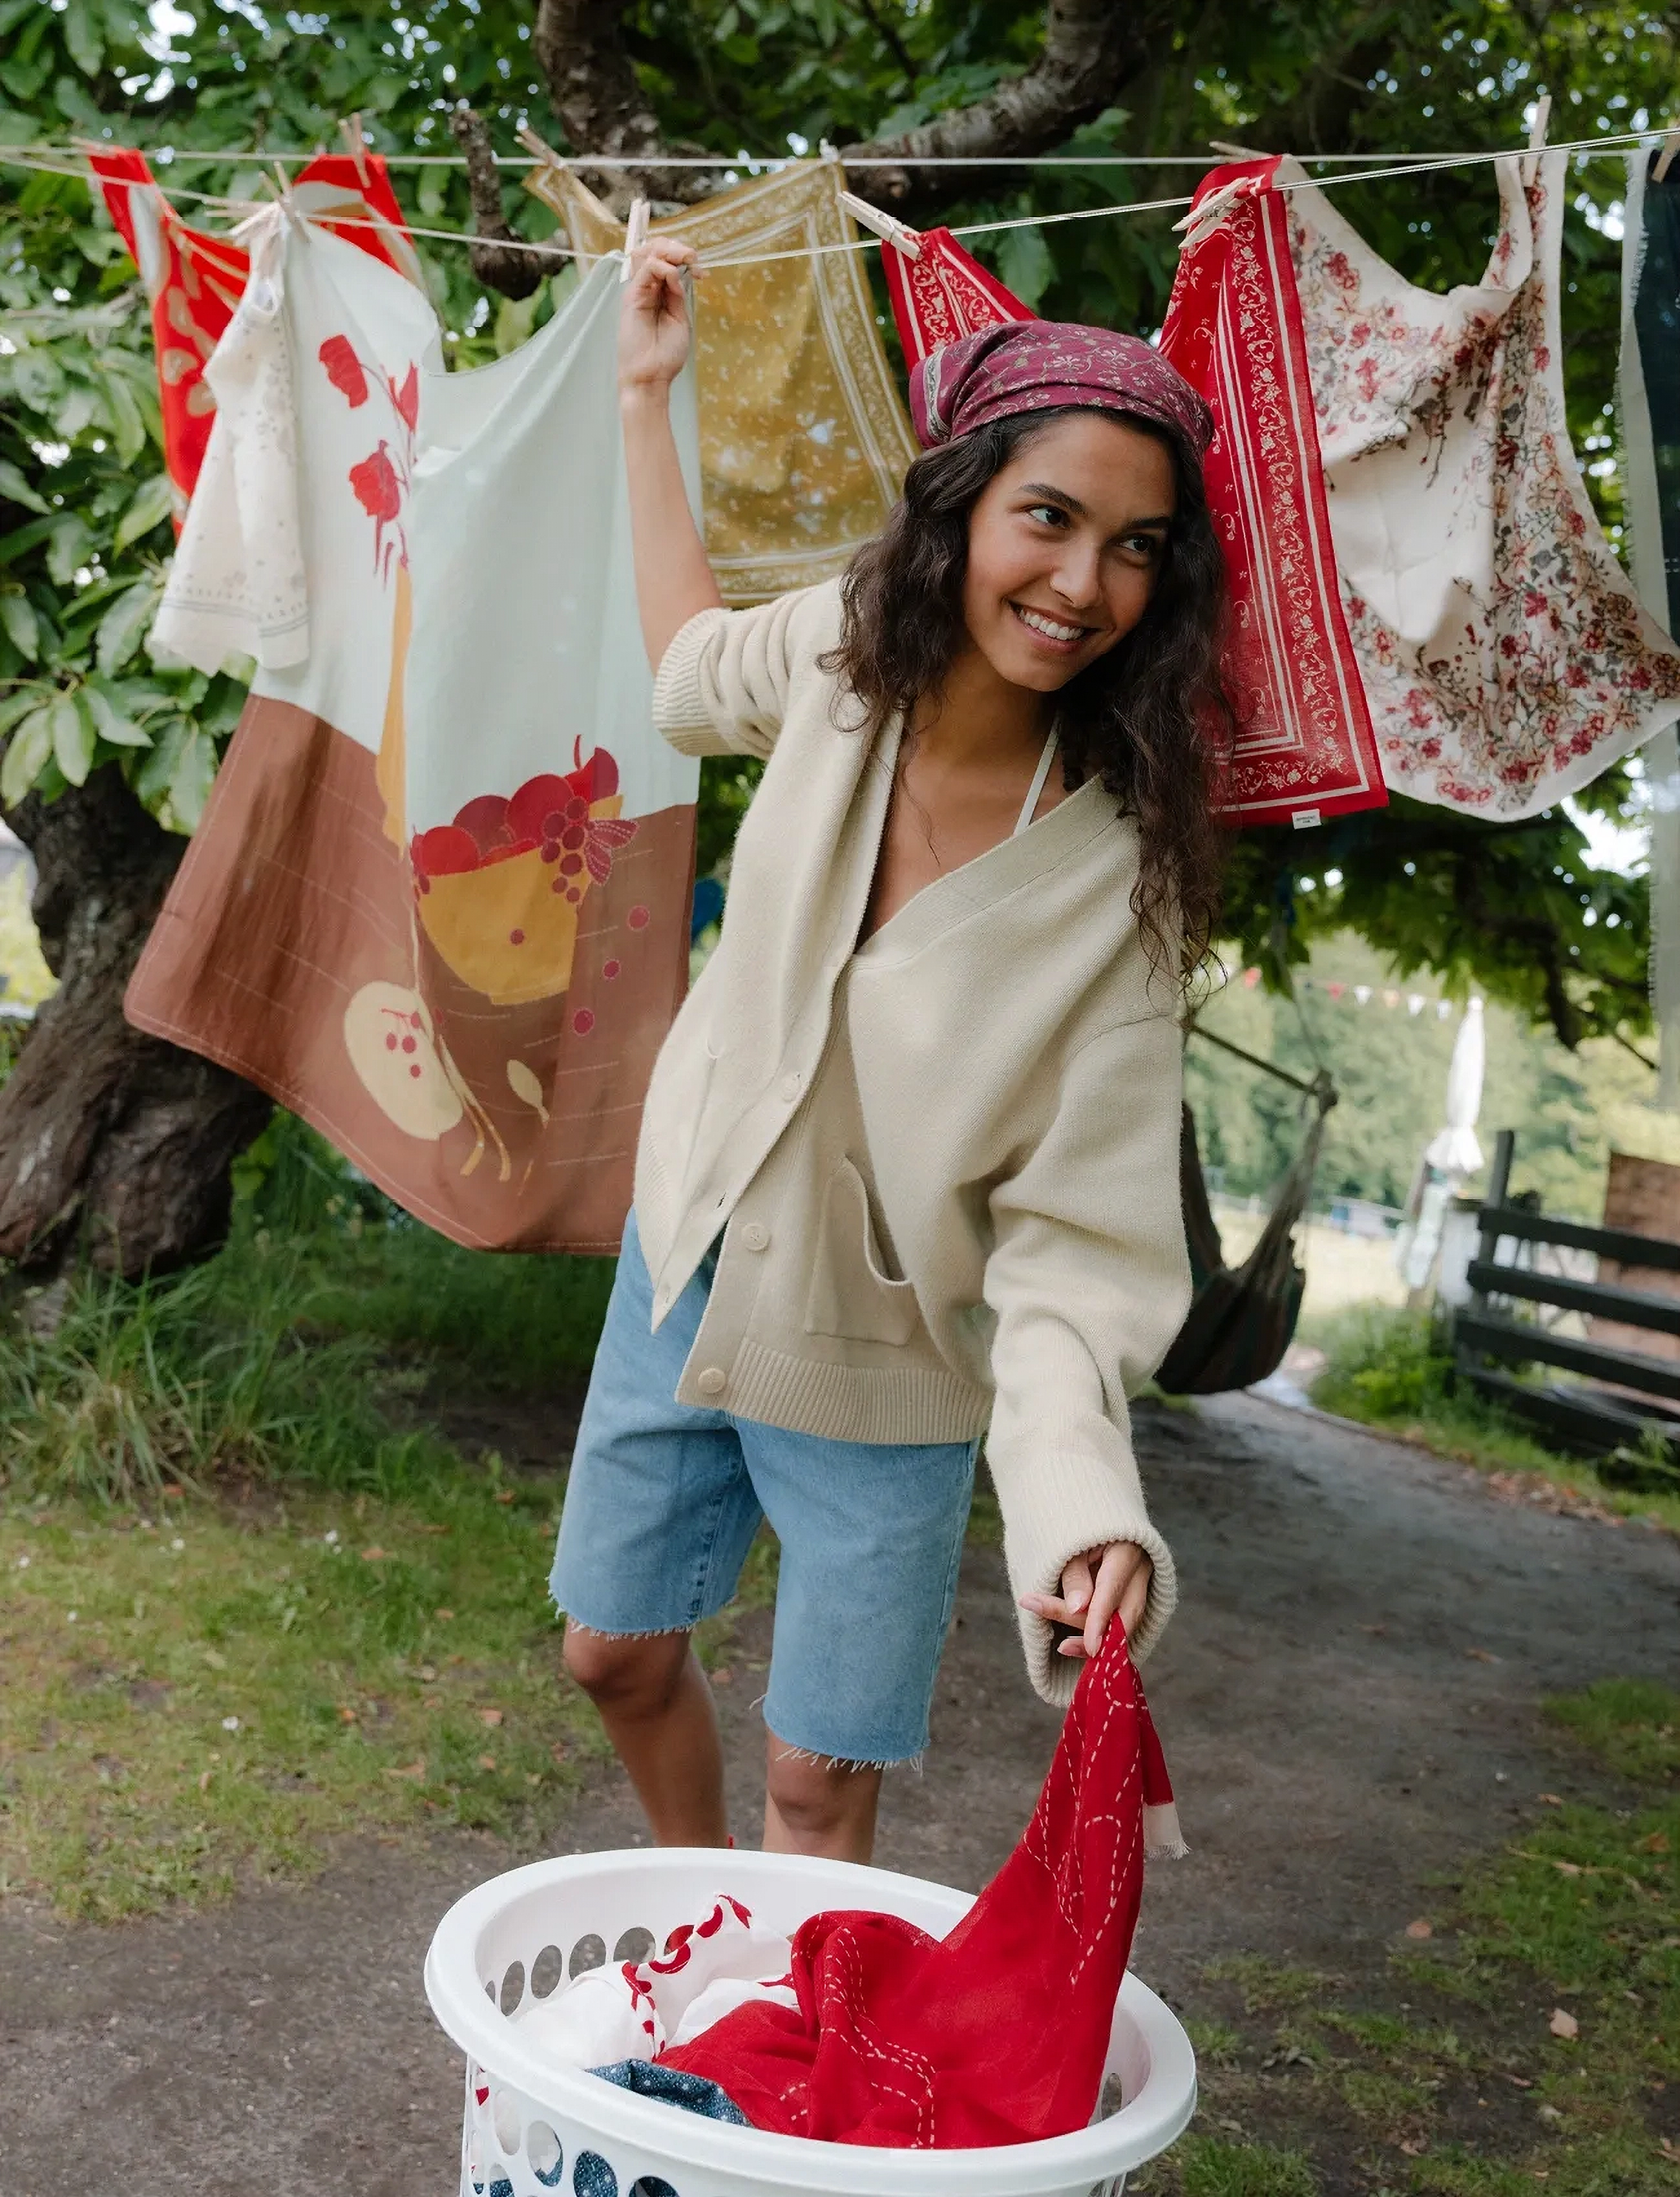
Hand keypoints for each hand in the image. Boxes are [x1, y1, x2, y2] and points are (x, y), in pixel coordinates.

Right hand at [618, 238, 699, 400]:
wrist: (651, 375)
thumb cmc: (665, 354)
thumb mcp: (680, 318)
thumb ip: (678, 294)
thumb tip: (680, 272)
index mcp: (659, 293)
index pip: (666, 261)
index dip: (683, 259)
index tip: (702, 273)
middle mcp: (646, 288)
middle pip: (655, 251)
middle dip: (676, 248)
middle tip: (693, 257)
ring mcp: (638, 290)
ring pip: (648, 253)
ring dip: (670, 251)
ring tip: (687, 259)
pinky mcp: (632, 296)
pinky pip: (646, 268)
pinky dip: (663, 267)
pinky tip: (674, 278)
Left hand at [1020, 1541, 1151, 1660]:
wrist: (1101, 1523)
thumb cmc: (1079, 1530)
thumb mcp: (1071, 1544)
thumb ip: (1074, 1575)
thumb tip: (1077, 1608)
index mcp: (1127, 1549)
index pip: (1113, 1589)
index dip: (1100, 1619)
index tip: (1090, 1646)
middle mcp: (1142, 1570)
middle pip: (1126, 1613)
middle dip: (1097, 1636)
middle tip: (1064, 1647)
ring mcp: (1143, 1584)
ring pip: (1127, 1622)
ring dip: (1097, 1639)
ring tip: (1064, 1646)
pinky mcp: (1136, 1595)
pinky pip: (1124, 1622)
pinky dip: (1104, 1635)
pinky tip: (1081, 1646)